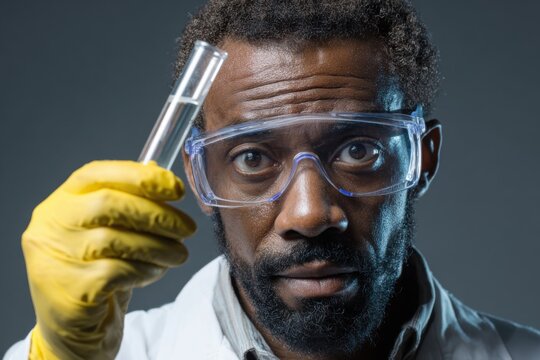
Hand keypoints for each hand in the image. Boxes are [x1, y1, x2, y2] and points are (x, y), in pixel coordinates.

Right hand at [22, 160, 195, 359]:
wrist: (74, 326)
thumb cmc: (95, 270)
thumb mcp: (108, 230)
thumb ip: (129, 200)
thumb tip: (161, 173)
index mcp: (61, 202)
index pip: (95, 174)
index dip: (140, 176)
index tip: (176, 188)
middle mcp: (50, 225)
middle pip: (108, 204)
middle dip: (157, 214)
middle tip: (187, 228)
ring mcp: (54, 258)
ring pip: (116, 240)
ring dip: (158, 246)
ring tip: (179, 254)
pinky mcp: (69, 290)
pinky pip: (117, 272)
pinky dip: (145, 269)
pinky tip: (156, 271)